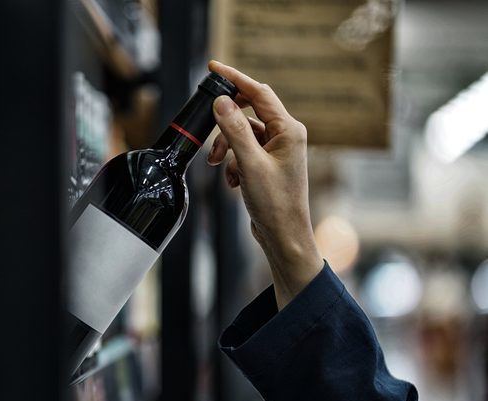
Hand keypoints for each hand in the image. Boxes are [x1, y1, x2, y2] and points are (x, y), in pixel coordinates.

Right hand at [207, 60, 323, 309]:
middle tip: (208, 125)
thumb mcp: (250, 164)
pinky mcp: (267, 165)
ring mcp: (277, 151)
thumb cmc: (274, 204)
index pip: (259, 93)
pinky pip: (243, 152)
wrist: (283, 236)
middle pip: (248, 112)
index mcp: (288, 130)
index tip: (213, 69)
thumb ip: (235, 131)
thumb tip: (222, 102)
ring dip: (226, 148)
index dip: (235, 79)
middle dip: (226, 123)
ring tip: (217, 166)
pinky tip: (232, 181)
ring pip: (242, 135)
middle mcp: (285, 136)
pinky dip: (233, 163)